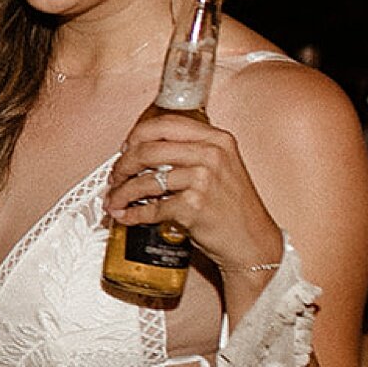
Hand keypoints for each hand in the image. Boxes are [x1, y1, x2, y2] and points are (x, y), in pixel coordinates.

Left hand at [105, 112, 283, 273]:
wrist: (253, 242)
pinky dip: (132, 214)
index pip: (164, 124)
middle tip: (115, 176)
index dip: (137, 135)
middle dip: (122, 165)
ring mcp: (203, 180)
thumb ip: (190, 153)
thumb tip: (141, 151)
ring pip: (144, 180)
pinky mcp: (193, 206)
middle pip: (147, 150)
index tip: (125, 148)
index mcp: (217, 139)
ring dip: (121, 192)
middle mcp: (211, 155)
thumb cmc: (234, 208)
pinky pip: (151, 208)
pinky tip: (126, 216)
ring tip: (115, 200)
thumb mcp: (221, 167)